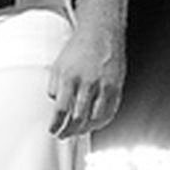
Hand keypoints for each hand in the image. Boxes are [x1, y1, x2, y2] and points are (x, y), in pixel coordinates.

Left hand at [47, 20, 125, 138]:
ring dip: (84, 130)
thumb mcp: (58, 65)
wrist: (101, 34)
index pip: (60, 110)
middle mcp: (87, 83)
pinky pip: (109, 112)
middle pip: (77, 118)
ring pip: (94, 119)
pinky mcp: (116, 87)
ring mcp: (103, 86)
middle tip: (63, 135)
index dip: (56, 125)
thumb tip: (53, 104)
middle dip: (69, 131)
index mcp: (69, 78)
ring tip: (77, 132)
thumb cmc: (80, 48)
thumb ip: (53, 86)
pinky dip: (101, 122)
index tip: (53, 130)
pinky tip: (94, 124)